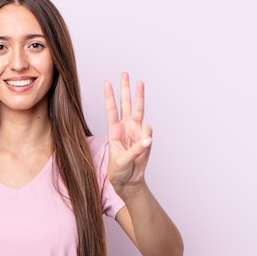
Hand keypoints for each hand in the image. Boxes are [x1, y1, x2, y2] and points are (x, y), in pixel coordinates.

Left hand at [104, 72, 152, 191]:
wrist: (129, 182)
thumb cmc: (119, 172)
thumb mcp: (121, 162)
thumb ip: (135, 150)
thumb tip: (147, 138)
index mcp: (114, 131)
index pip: (111, 110)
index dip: (109, 96)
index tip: (107, 82)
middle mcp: (125, 128)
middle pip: (125, 104)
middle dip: (125, 88)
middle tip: (124, 73)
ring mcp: (136, 131)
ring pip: (139, 110)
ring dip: (140, 96)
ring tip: (140, 82)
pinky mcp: (146, 139)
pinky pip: (149, 132)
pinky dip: (147, 137)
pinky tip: (144, 145)